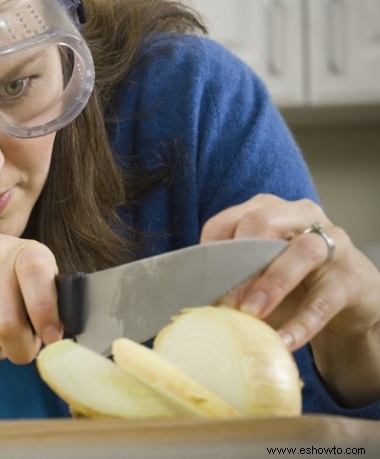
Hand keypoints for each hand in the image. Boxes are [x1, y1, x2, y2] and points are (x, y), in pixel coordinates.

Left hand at [201, 194, 379, 405]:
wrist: (350, 296)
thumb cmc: (293, 279)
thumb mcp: (259, 270)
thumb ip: (232, 278)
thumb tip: (196, 306)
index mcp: (267, 209)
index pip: (227, 221)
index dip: (210, 253)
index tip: (200, 285)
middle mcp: (300, 215)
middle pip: (263, 222)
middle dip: (240, 262)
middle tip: (225, 302)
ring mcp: (333, 241)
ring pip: (302, 251)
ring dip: (272, 283)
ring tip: (251, 313)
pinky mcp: (353, 275)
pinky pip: (325, 298)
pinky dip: (302, 322)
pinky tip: (284, 341)